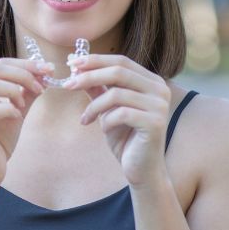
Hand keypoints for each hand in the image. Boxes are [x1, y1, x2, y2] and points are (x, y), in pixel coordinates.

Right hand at [0, 58, 51, 189]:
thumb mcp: (17, 111)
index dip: (26, 64)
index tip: (47, 69)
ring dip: (15, 90)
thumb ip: (27, 92)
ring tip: (25, 103)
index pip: (0, 65)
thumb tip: (45, 73)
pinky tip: (17, 115)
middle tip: (42, 84)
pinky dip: (9, 109)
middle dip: (24, 73)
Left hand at [63, 55, 171, 187]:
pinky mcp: (155, 123)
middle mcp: (160, 89)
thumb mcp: (107, 109)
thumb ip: (98, 89)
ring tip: (86, 118)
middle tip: (68, 84)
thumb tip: (77, 69)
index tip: (72, 63)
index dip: (96, 60)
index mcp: (151, 81)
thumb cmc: (125, 138)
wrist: (141, 169)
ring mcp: (160, 106)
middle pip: (119, 71)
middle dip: (89, 76)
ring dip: (95, 106)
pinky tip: (103, 129)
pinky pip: (121, 113)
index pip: (121, 61)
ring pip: (117, 94)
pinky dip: (106, 120)